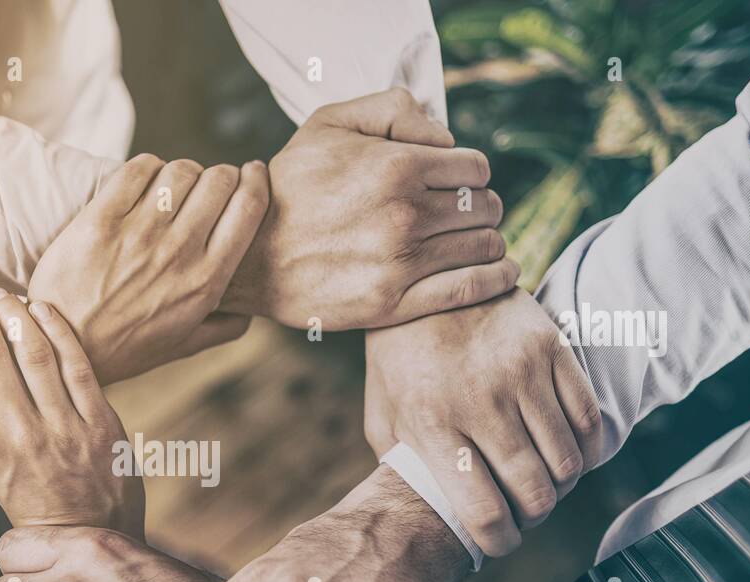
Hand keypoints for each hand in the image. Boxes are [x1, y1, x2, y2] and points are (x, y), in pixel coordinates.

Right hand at [0, 292, 143, 536]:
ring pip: (31, 350)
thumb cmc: (32, 503)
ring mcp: (62, 427)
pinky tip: (41, 308)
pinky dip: (56, 328)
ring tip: (1, 297)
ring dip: (12, 312)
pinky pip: (76, 362)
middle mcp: (18, 435)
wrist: (89, 537)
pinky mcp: (100, 423)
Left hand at [27, 153, 269, 383]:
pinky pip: (137, 170)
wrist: (63, 347)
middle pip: (218, 180)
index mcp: (206, 281)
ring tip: (173, 187)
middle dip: (221, 174)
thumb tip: (251, 314)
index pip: (249, 207)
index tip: (252, 174)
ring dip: (181, 172)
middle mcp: (178, 253)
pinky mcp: (100, 220)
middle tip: (210, 184)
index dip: (256, 180)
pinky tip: (143, 183)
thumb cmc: (122, 348)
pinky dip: (146, 168)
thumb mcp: (181, 346)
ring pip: (180, 170)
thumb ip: (222, 328)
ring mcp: (138, 234)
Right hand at [221, 88, 516, 329]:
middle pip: (483, 207)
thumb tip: (442, 135)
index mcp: (396, 166)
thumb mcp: (328, 124)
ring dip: (488, 241)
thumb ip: (392, 109)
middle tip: (466, 214)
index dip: (472, 172)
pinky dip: (495, 278)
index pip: (474, 168)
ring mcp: (400, 263)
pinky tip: (503, 271)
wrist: (245, 254)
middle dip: (480, 207)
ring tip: (478, 241)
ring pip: (482, 247)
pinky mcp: (392, 304)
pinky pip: (468, 289)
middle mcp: (405, 215)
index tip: (459, 183)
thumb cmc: (288, 187)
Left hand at [364, 286, 602, 555]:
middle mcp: (479, 401)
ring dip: (561, 485)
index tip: (501, 542)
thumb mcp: (383, 414)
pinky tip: (572, 453)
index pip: (482, 509)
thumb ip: (403, 466)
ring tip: (545, 482)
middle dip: (534, 515)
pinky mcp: (551, 348)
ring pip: (567, 461)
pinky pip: (589, 419)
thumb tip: (427, 515)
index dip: (499, 540)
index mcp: (431, 424)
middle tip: (526, 513)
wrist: (428, 277)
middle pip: (534, 491)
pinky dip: (589, 449)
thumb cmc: (400, 358)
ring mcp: (520, 373)